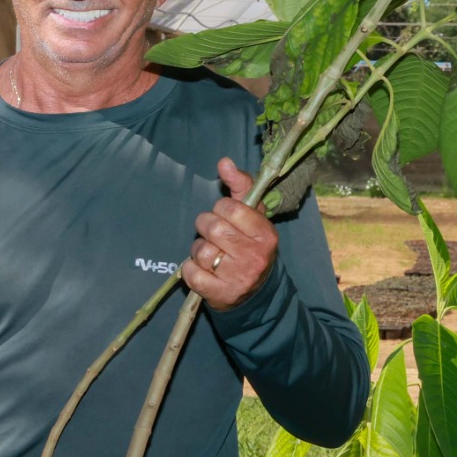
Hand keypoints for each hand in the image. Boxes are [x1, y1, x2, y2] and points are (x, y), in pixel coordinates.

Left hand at [183, 157, 278, 310]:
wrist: (255, 293)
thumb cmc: (250, 245)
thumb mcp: (253, 216)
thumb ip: (241, 186)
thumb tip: (224, 162)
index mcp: (266, 234)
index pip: (230, 208)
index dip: (221, 209)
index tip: (225, 216)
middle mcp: (255, 256)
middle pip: (213, 227)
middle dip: (205, 226)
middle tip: (213, 234)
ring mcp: (238, 278)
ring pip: (201, 251)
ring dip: (199, 250)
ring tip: (210, 254)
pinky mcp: (220, 294)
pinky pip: (191, 273)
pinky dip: (190, 269)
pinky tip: (202, 270)